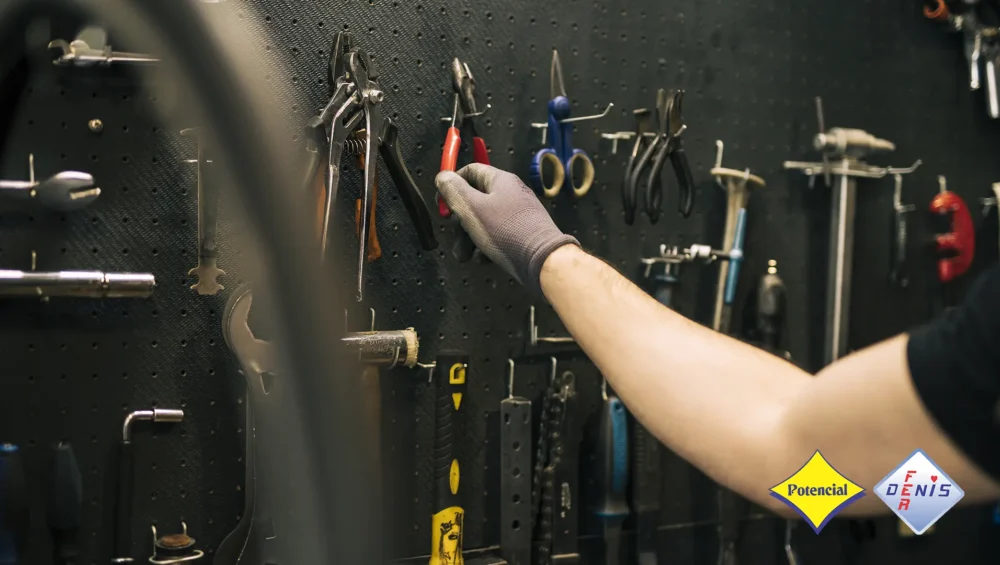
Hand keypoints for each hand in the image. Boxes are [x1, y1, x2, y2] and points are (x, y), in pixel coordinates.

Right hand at [435, 164, 578, 295]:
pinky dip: (486, 247)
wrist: (543, 261)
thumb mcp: (472, 208)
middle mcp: (510, 194)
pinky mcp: (522, 234)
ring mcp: (518, 215)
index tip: (441, 203)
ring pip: (484, 222)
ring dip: (469, 239)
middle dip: (459, 221)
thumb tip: (442, 177)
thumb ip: (453, 190)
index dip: (452, 185)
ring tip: (464, 256)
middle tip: (453, 234)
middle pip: (475, 201)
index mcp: (500, 181)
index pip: (470, 172)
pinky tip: (484, 258)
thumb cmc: (507, 232)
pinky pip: (497, 236)